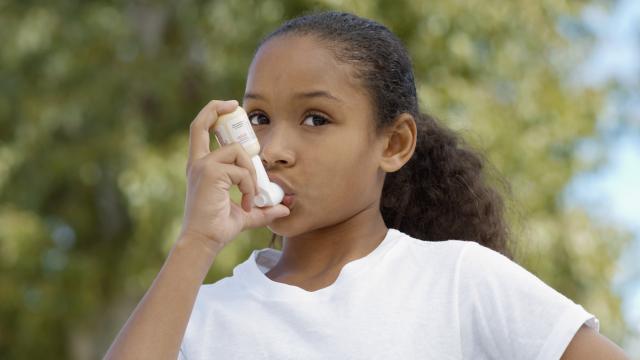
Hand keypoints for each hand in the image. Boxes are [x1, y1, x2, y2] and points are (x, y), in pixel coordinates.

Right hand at [179, 99, 289, 251]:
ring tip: (251, 196)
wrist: (204, 242)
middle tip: (236, 108)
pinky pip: (242, 171)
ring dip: (251, 173)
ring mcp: (202, 166)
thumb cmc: (218, 229)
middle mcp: (198, 162)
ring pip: (238, 152)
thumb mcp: (246, 215)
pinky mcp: (210, 173)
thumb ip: (263, 208)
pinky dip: (250, 187)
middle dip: (219, 108)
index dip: (213, 113)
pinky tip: (247, 204)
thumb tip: (285, 208)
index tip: (230, 107)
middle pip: (202, 122)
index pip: (200, 130)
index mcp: (201, 166)